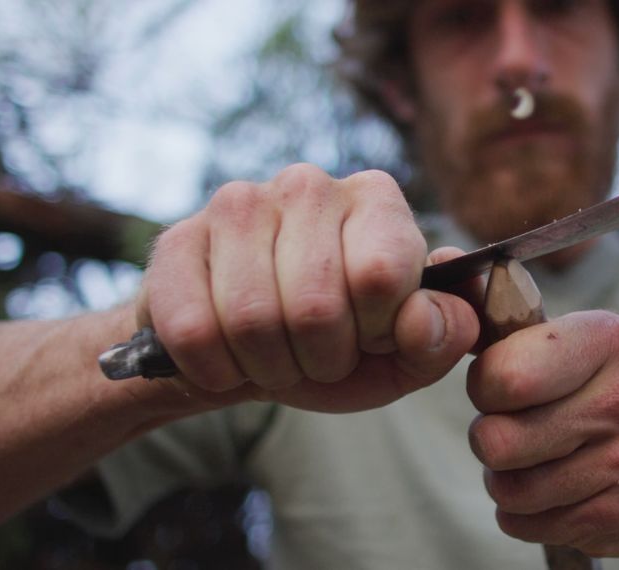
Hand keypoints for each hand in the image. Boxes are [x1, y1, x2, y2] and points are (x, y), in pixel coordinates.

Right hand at [136, 165, 478, 412]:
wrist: (247, 350)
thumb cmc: (341, 345)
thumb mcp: (406, 354)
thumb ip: (442, 337)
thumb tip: (423, 318)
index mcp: (377, 198)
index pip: (381, 275)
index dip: (375, 330)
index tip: (369, 336)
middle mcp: (309, 183)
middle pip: (315, 305)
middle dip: (320, 358)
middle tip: (318, 356)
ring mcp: (237, 203)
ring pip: (252, 320)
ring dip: (269, 367)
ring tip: (277, 357)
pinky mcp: (175, 239)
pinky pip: (193, 329)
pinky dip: (215, 370)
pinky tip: (228, 359)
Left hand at [466, 311, 618, 556]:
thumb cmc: (602, 391)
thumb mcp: (575, 341)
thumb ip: (513, 332)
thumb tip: (441, 302)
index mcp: (611, 341)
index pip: (503, 376)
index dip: (485, 387)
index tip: (504, 387)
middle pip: (497, 441)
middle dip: (490, 439)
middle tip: (514, 430)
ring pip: (509, 490)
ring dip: (505, 480)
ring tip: (533, 462)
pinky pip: (528, 524)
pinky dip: (525, 514)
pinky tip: (554, 492)